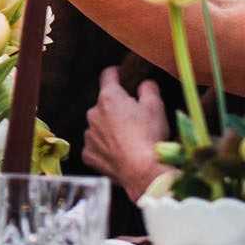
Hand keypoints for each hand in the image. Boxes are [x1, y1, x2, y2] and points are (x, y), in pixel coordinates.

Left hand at [80, 66, 165, 200]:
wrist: (142, 171)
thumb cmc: (149, 136)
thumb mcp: (156, 106)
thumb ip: (148, 89)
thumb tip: (145, 84)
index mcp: (109, 98)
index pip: (108, 76)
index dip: (116, 73)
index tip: (120, 74)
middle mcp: (93, 114)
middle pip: (104, 104)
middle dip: (117, 108)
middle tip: (134, 118)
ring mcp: (89, 135)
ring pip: (99, 126)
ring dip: (110, 129)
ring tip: (129, 140)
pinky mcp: (88, 154)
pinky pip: (96, 147)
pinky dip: (106, 148)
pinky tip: (120, 154)